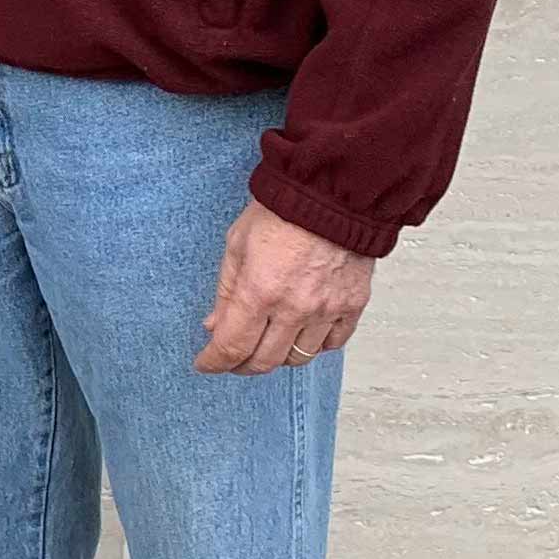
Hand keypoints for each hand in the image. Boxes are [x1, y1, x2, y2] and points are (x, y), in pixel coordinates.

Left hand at [197, 196, 374, 375]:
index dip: (214, 362)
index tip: (206, 363)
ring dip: (277, 356)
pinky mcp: (353, 305)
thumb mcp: (237, 245)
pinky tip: (301, 332)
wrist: (332, 192)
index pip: (231, 347)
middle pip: (264, 361)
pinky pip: (332, 344)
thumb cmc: (282, 210)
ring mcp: (327, 309)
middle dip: (241, 365)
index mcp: (260, 290)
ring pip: (298, 358)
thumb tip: (214, 326)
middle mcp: (295, 307)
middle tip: (232, 357)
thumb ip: (225, 291)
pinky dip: (313, 345)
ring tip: (266, 342)